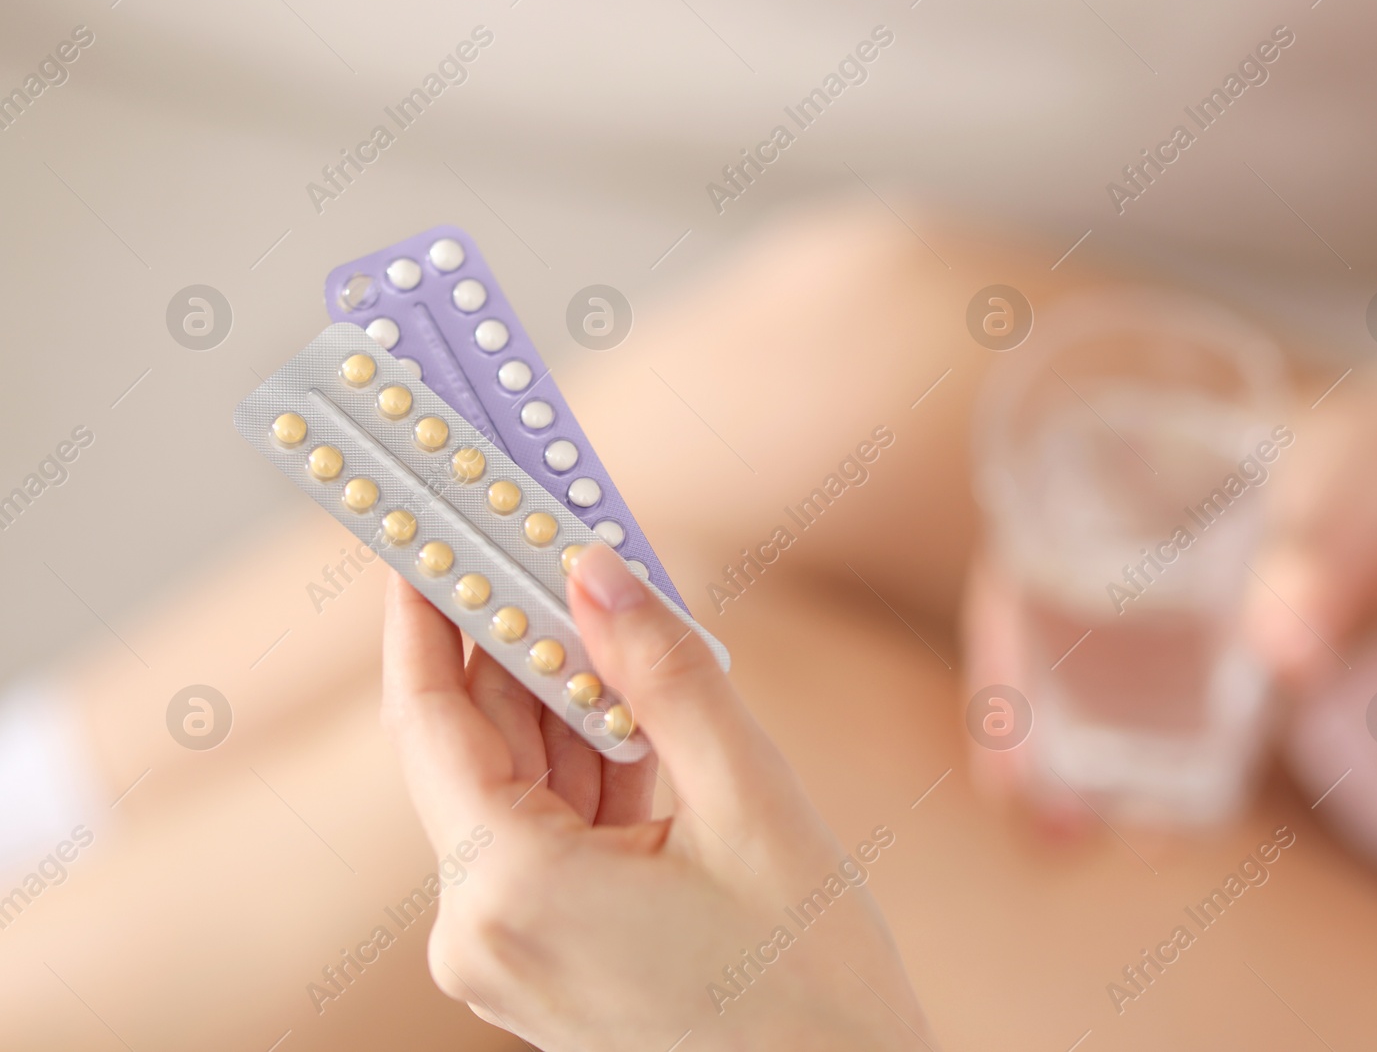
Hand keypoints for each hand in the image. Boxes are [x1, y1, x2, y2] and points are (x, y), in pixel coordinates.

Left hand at [381, 545, 933, 1051]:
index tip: (433, 527)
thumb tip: (593, 568)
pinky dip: (589, 766)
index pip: (431, 718)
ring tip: (610, 611)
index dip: (428, 612)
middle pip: (476, 746)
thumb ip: (664, 673)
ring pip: (516, 787)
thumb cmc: (811, 986)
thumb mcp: (749, 804)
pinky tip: (636, 703)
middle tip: (547, 542)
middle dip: (516, 641)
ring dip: (564, 699)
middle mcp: (481, 929)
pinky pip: (548, 834)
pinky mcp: (547, 957)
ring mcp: (510, 951)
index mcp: (507, 892)